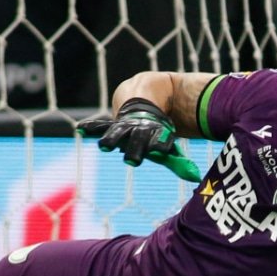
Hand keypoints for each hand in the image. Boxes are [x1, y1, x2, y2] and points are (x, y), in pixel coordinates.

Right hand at [78, 98, 201, 181]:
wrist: (148, 96)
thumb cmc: (157, 131)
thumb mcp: (167, 144)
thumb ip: (178, 163)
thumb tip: (196, 178)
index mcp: (156, 134)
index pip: (160, 141)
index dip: (161, 146)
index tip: (161, 153)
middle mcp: (140, 129)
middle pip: (138, 139)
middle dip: (135, 149)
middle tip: (132, 161)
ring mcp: (125, 125)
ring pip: (118, 131)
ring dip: (112, 139)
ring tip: (104, 146)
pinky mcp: (112, 123)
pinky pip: (101, 125)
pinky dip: (92, 127)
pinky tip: (80, 130)